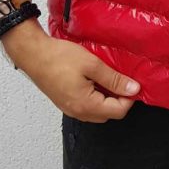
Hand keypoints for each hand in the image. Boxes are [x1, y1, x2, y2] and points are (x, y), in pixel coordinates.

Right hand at [0, 18, 140, 122]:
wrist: (34, 54)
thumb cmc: (60, 57)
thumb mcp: (92, 64)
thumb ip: (114, 79)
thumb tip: (133, 89)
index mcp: (86, 105)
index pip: (118, 111)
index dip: (129, 98)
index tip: (133, 82)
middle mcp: (78, 112)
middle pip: (108, 113)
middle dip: (120, 99)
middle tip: (123, 78)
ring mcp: (70, 108)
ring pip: (97, 111)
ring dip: (107, 97)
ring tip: (110, 77)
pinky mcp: (65, 102)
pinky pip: (87, 105)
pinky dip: (96, 95)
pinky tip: (96, 79)